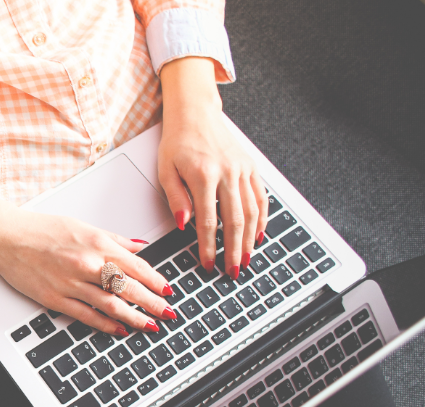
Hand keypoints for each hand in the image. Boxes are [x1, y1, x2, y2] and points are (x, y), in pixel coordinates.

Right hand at [0, 207, 175, 335]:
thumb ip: (114, 239)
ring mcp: (71, 283)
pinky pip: (87, 315)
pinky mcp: (55, 298)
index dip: (156, 281)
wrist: (7, 237)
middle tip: (168, 314)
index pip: (137, 266)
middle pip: (129, 288)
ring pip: (112, 305)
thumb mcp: (83, 226)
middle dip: (153, 304)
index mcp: (97, 244)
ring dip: (134, 318)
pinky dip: (106, 324)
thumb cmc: (41, 229)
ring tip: (150, 326)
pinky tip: (119, 329)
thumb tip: (139, 247)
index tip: (168, 291)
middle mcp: (87, 264)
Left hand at [159, 58, 267, 279]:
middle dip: (234, 250)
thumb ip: (176, 198)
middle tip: (233, 271)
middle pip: (235, 221)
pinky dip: (262, 218)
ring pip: (252, 211)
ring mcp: (243, 170)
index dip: (208, 246)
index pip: (208, 221)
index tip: (207, 263)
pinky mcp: (251, 167)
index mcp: (204, 176)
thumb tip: (184, 225)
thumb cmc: (177, 141)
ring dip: (250, 239)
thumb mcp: (166, 170)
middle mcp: (228, 173)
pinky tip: (258, 235)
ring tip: (246, 259)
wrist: (195, 113)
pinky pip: (261, 197)